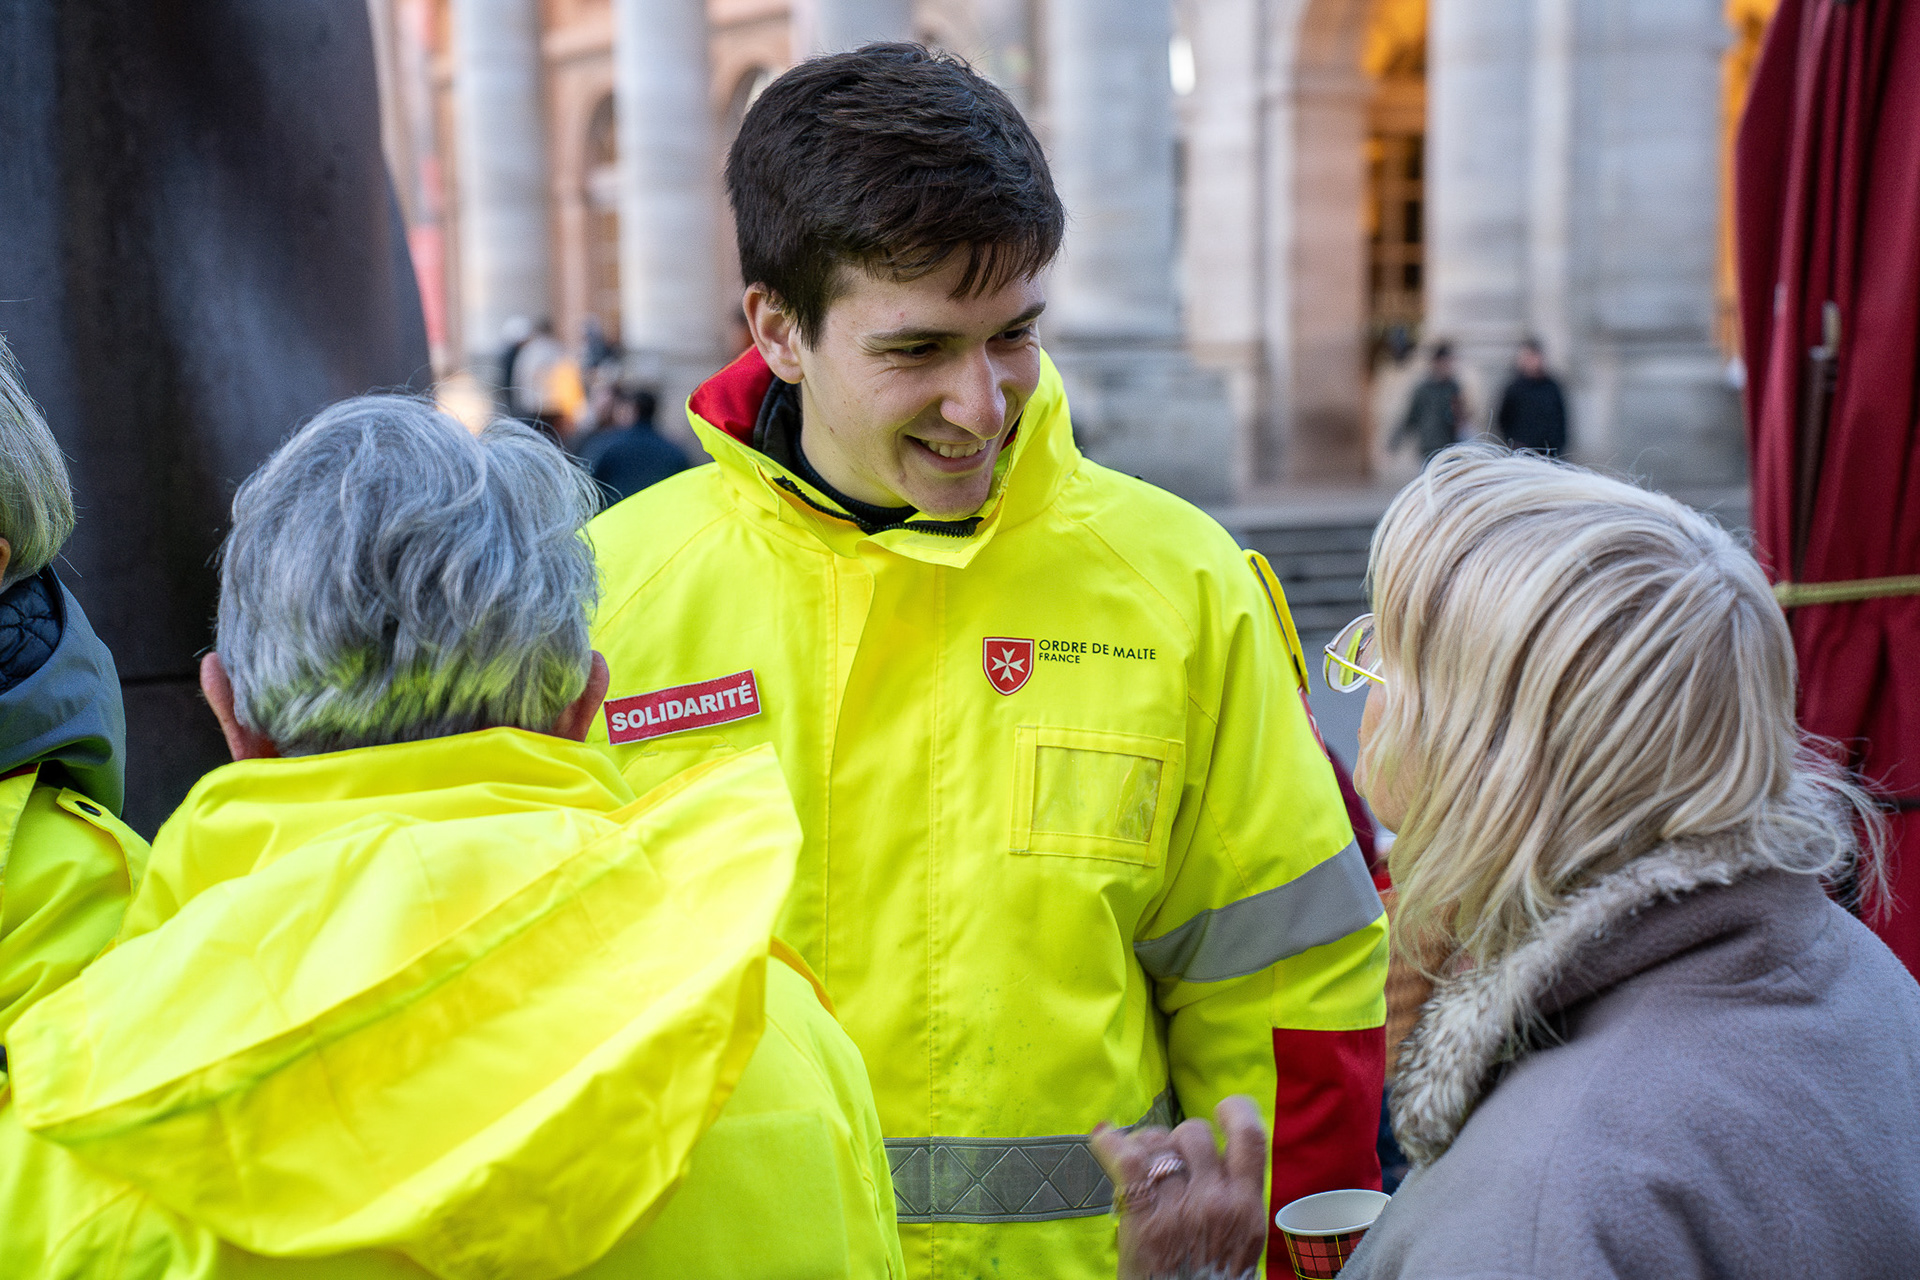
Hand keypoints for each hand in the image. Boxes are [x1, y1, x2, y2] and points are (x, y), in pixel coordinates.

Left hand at [1091, 1095, 1268, 1279]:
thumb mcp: (1240, 1246)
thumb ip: (1233, 1205)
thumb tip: (1217, 1165)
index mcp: (1247, 1209)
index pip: (1250, 1137)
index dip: (1236, 1111)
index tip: (1224, 1109)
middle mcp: (1217, 1202)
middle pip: (1194, 1133)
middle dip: (1175, 1136)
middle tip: (1163, 1158)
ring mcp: (1181, 1209)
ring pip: (1160, 1144)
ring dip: (1145, 1144)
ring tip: (1137, 1160)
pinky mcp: (1145, 1220)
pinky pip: (1127, 1162)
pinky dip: (1109, 1144)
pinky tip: (1101, 1137)